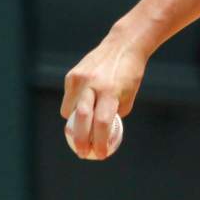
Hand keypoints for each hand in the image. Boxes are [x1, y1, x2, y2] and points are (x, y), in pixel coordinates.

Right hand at [60, 29, 148, 159]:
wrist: (123, 45)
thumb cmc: (130, 74)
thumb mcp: (128, 95)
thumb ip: (113, 113)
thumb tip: (102, 134)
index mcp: (111, 91)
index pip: (103, 123)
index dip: (100, 142)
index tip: (100, 155)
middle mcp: (93, 85)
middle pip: (81, 120)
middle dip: (80, 141)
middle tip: (83, 153)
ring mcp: (79, 80)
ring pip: (71, 111)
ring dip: (76, 124)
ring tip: (85, 130)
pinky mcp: (71, 76)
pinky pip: (69, 99)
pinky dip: (74, 107)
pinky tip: (84, 108)